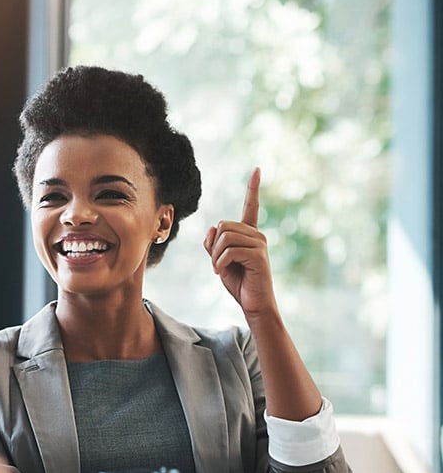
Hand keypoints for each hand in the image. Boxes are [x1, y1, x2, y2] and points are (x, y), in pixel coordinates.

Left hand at [202, 167, 277, 317]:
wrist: (253, 303)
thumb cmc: (238, 282)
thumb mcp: (219, 260)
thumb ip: (213, 243)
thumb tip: (212, 228)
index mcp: (249, 233)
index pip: (251, 206)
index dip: (253, 188)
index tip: (257, 169)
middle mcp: (257, 235)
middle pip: (223, 225)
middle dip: (214, 246)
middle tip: (218, 264)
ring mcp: (260, 244)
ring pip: (224, 237)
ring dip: (215, 256)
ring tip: (221, 269)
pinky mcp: (258, 255)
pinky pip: (228, 251)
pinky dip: (219, 263)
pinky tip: (222, 273)